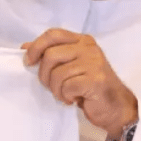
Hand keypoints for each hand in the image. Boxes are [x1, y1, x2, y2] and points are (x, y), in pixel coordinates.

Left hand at [23, 28, 137, 139]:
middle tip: (51, 86)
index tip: (29, 61)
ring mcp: (94, 63)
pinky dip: (65, 96)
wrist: (116, 107)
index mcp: (82, 40)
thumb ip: (51, 53)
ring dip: (56, 89)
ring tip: (65, 94)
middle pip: (50, 55)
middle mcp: (89, 48)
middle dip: (44, 75)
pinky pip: (67, 87)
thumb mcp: (70, 65)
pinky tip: (74, 99)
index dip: (36, 46)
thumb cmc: (90, 86)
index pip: (53, 34)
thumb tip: (24, 47)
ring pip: (57, 74)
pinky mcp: (96, 80)